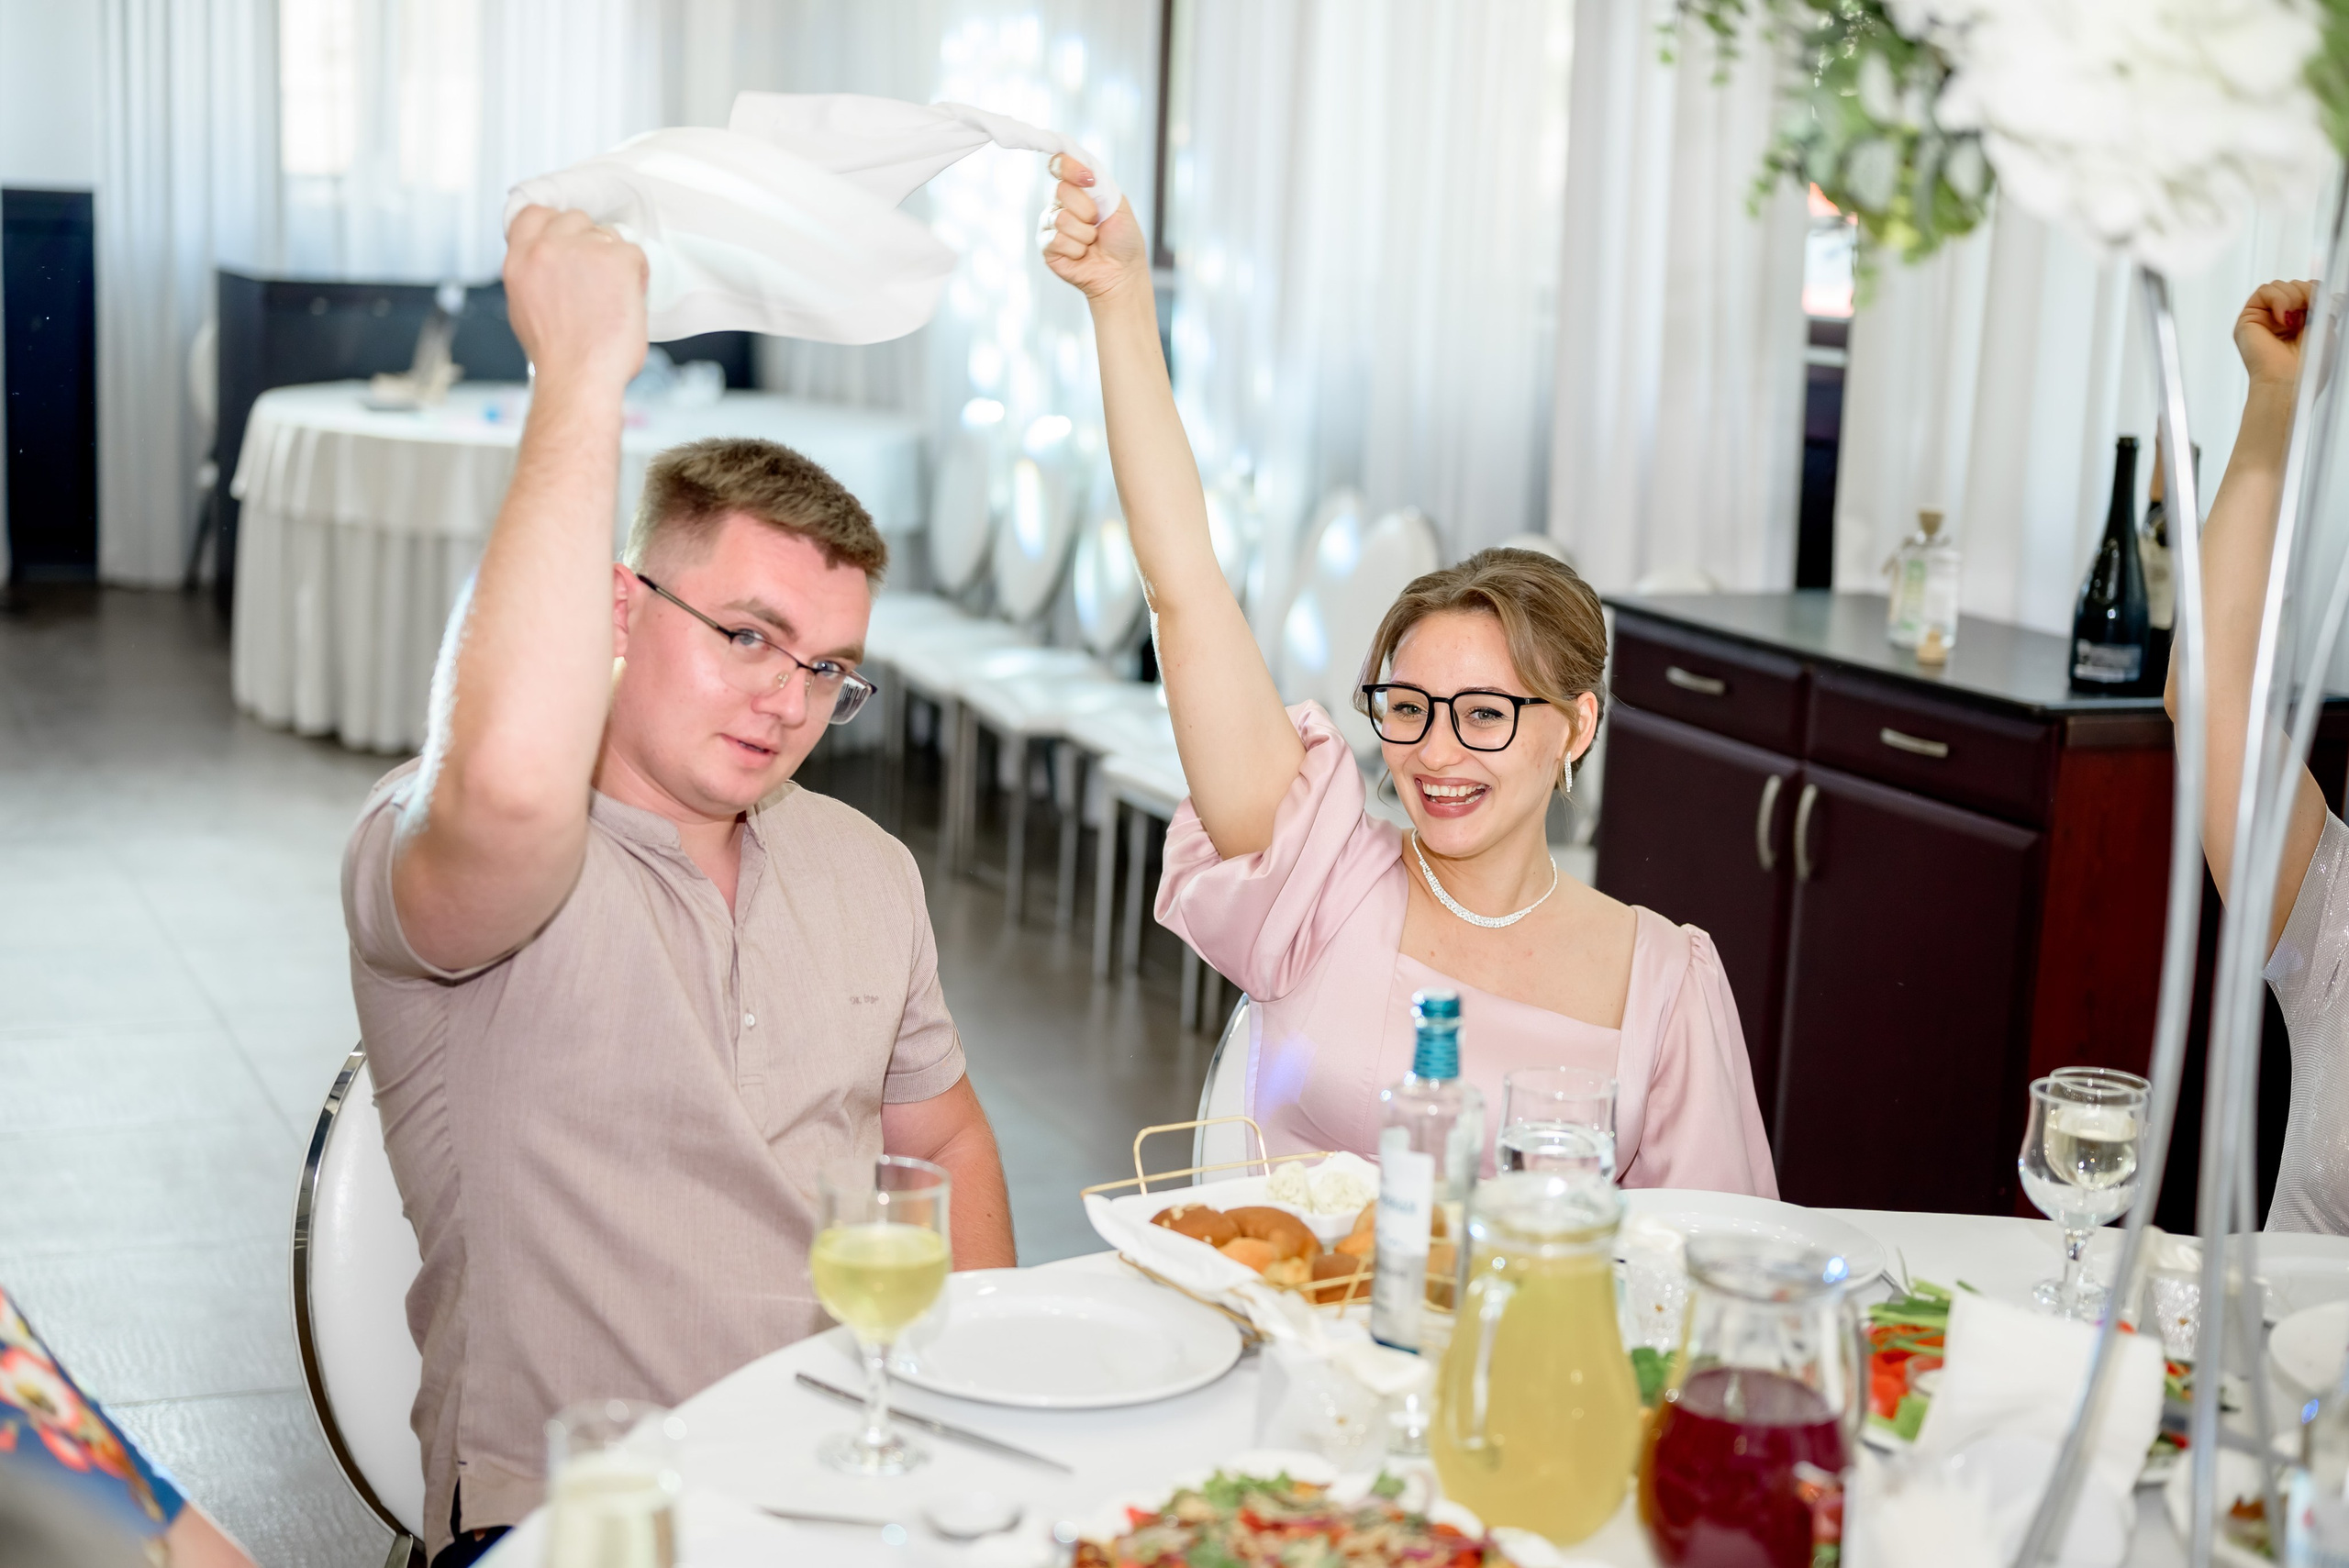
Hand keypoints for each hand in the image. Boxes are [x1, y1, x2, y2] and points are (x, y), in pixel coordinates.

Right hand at [503, 205, 648, 395]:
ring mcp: (581, 250)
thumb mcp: (525, 307)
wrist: (578, 377)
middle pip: (575, 218)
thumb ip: (535, 274)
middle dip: (588, 242)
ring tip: (611, 296)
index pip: (533, 214)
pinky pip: (634, 252)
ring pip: (607, 233)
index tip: (568, 242)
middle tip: (596, 278)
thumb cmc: (558, 357)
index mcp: (519, 260)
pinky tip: (628, 300)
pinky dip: (637, 275)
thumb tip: (552, 264)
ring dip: (613, 259)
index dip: (554, 224)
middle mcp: (545, 249)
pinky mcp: (616, 259)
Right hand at [1039, 155, 1147, 304]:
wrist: (1123, 271)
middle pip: (1061, 191)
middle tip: (1098, 224)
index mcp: (1076, 188)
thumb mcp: (1118, 203)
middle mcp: (1059, 203)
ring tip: (1092, 242)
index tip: (1089, 179)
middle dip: (1088, 210)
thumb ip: (1099, 182)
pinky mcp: (1047, 247)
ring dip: (1085, 234)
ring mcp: (1050, 225)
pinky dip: (1077, 250)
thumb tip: (1083, 168)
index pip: (1059, 164)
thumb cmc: (1122, 238)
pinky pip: (1058, 240)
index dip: (1070, 168)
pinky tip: (1082, 254)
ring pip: (1062, 219)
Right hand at [2237, 279, 2315, 391]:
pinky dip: (2278, 299)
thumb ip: (2323, 303)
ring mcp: (2264, 319)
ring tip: (2293, 321)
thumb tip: (2321, 289)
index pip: (2308, 290)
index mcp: (2302, 322)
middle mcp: (2282, 319)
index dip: (2315, 292)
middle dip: (2305, 294)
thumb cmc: (2308, 365)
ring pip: (2279, 285)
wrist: (2289, 381)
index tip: (2323, 307)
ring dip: (2292, 298)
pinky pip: (2264, 290)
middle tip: (2308, 315)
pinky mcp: (2248, 319)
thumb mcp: (2326, 325)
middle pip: (2294, 285)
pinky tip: (2283, 318)